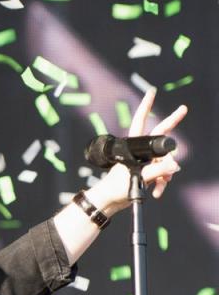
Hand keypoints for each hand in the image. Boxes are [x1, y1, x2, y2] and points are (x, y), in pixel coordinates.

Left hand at [88, 88, 186, 214]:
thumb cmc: (116, 188)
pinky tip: (157, 192)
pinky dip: (162, 183)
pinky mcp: (149, 172)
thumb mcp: (136, 178)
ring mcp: (145, 162)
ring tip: (159, 185)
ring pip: (165, 161)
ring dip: (165, 175)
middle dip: (173, 122)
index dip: (146, 106)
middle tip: (183, 108)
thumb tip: (174, 167)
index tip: (151, 91)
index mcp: (133, 147)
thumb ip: (157, 171)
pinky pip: (163, 174)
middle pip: (160, 135)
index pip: (140, 122)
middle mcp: (140, 152)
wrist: (110, 202)